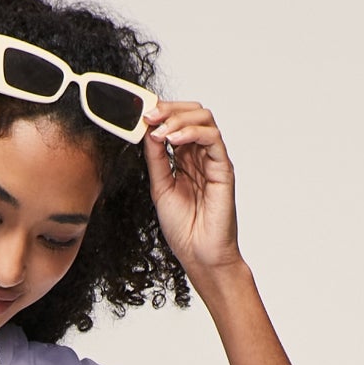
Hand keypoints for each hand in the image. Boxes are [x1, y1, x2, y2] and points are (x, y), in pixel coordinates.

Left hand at [142, 99, 242, 279]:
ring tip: (159, 131)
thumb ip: (155, 159)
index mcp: (185, 159)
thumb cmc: (183, 229)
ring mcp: (213, 160)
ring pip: (203, 119)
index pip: (177, 122)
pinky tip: (173, 140)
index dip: (160, 113)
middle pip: (192, 114)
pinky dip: (192, 132)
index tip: (140, 114)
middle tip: (148, 117)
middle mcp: (201, 155)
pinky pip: (212, 138)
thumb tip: (148, 130)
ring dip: (178, 118)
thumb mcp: (160, 187)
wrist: (198, 255)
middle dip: (169, 109)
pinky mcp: (223, 168)